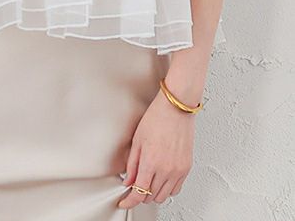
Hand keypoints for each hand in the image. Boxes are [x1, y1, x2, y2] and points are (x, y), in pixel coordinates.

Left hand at [117, 88, 195, 208]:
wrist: (176, 109)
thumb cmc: (157, 118)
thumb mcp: (137, 140)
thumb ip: (132, 164)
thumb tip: (127, 180)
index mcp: (151, 163)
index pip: (139, 193)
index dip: (129, 201)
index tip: (124, 201)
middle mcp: (166, 170)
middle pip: (151, 196)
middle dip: (140, 194)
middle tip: (133, 186)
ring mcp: (178, 171)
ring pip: (164, 195)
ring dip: (153, 193)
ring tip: (146, 182)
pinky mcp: (186, 168)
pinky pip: (176, 189)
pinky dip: (167, 188)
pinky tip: (160, 179)